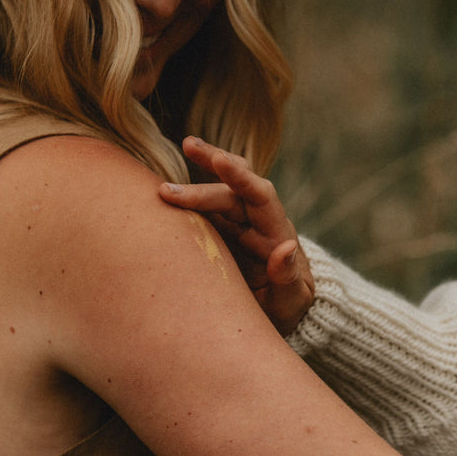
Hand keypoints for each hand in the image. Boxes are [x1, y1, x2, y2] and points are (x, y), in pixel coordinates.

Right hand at [158, 135, 314, 336]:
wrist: (281, 312)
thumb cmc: (288, 308)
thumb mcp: (291, 300)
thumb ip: (287, 277)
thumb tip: (287, 247)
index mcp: (275, 232)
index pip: (260, 196)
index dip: (241, 178)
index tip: (221, 161)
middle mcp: (257, 221)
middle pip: (231, 192)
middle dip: (200, 188)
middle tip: (165, 191)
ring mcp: (238, 224)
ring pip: (220, 191)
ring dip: (204, 167)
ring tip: (188, 142)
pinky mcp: (222, 233)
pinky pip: (206, 209)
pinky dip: (190, 194)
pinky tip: (169, 183)